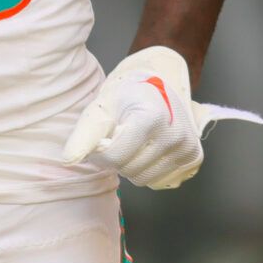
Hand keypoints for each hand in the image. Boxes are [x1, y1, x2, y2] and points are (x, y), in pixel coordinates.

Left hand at [61, 46, 262, 189]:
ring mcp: (187, 148)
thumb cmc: (128, 93)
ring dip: (131, 165)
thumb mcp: (102, 106)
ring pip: (144, 179)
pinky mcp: (193, 157)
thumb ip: (84, 134)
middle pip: (129, 169)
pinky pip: (160, 180)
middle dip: (116, 157)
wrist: (162, 81)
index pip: (114, 156)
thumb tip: (68, 160)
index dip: (99, 152)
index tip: (101, 138)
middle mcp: (174, 135)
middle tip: (118, 136)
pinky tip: (147, 149)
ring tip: (133, 142)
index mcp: (151, 117)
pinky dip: (148, 169)